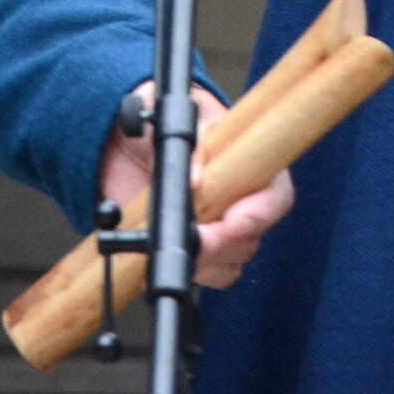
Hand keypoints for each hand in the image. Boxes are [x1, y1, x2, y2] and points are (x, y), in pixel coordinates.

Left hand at [97, 84, 294, 288]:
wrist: (117, 146)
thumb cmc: (155, 125)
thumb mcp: (171, 120)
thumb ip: (191, 144)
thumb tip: (196, 179)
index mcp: (246, 163)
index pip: (276, 194)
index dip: (263, 211)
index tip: (236, 222)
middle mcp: (237, 200)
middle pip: (251, 236)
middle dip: (224, 243)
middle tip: (198, 240)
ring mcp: (215, 227)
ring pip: (231, 260)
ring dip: (207, 262)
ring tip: (176, 246)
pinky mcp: (192, 248)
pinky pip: (205, 273)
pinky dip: (187, 271)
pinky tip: (156, 262)